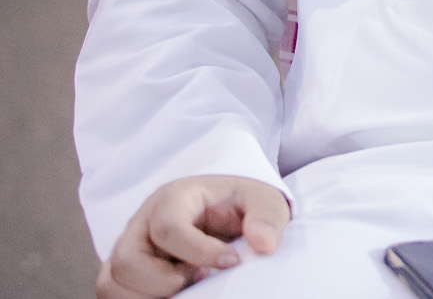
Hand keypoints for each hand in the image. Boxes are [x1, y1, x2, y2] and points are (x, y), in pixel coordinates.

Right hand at [97, 175, 289, 298]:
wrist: (224, 210)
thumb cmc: (239, 205)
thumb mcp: (263, 200)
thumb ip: (266, 217)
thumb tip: (264, 244)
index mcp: (172, 199)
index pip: (169, 228)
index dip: (199, 252)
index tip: (231, 262)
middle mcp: (141, 224)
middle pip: (128, 261)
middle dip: (165, 281)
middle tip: (200, 278)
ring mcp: (127, 249)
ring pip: (111, 283)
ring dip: (148, 295)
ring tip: (185, 288)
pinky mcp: (124, 273)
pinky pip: (111, 294)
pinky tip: (172, 295)